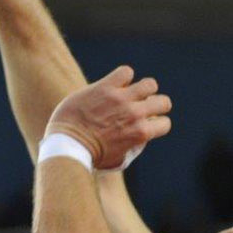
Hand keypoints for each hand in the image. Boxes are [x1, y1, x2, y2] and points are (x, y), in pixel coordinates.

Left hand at [47, 66, 172, 169]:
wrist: (67, 144)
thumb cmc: (91, 156)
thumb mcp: (119, 159)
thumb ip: (133, 148)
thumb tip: (140, 140)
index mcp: (141, 133)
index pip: (165, 123)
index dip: (155, 123)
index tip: (143, 124)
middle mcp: (135, 114)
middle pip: (164, 102)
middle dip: (154, 105)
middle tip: (140, 108)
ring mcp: (121, 99)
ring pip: (149, 84)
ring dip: (142, 89)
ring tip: (129, 94)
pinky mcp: (105, 87)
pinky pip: (125, 72)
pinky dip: (123, 77)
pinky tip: (114, 85)